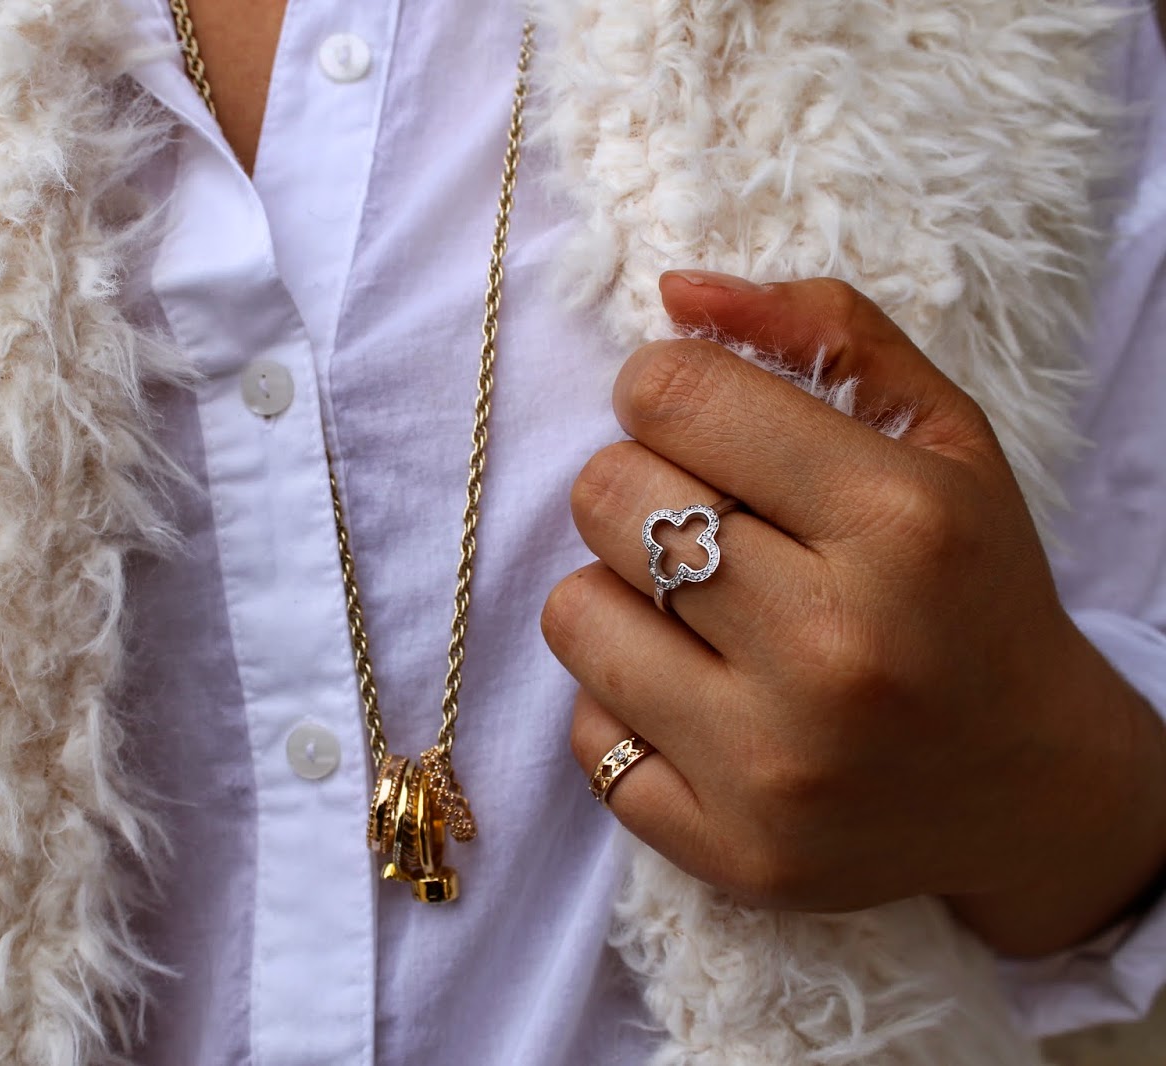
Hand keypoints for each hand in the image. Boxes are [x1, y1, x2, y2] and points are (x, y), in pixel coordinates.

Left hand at [542, 271, 1165, 955]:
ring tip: (695, 612)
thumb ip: (823, 332)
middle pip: (605, 496)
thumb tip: (673, 291)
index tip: (691, 420)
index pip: (672, 396)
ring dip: (617, 595)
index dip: (661, 391)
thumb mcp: (941, 435)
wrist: (1032, 786)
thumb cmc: (971, 588)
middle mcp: (836, 647)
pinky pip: (585, 733)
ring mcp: (775, 764)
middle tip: (699, 520)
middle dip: (636, 487)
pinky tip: (698, 699)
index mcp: (899, 521)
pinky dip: (623, 704)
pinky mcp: (730, 849)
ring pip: (572, 612)